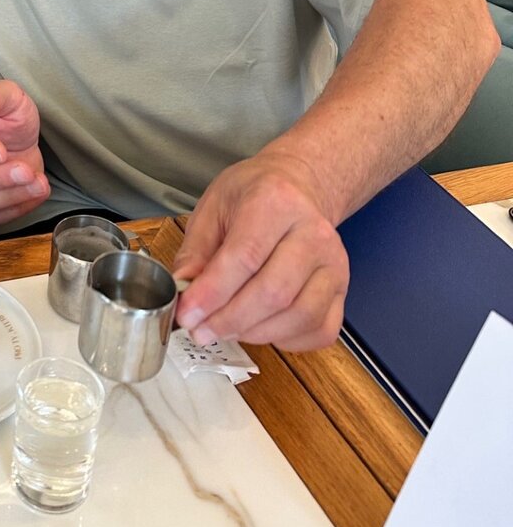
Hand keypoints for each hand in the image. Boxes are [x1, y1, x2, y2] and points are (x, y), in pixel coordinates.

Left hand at [171, 150, 348, 351]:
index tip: (187, 314)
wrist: (298, 186)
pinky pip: (319, 330)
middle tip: (200, 329)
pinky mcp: (342, 289)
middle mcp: (312, 232)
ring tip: (224, 328)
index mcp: (276, 202)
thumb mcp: (214, 206)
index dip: (212, 293)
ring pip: (298, 316)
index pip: (244, 257)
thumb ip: (195, 249)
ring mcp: (333, 263)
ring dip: (254, 333)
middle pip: (273, 292)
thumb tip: (183, 289)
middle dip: (229, 320)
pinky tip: (260, 328)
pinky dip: (286, 340)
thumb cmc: (254, 195)